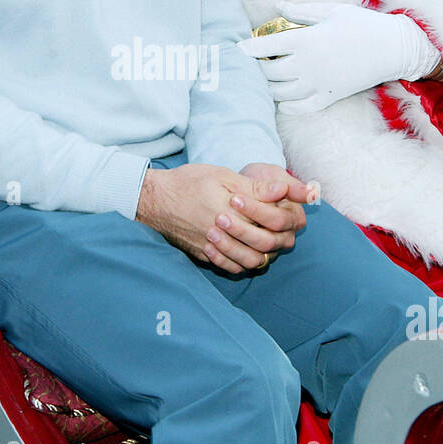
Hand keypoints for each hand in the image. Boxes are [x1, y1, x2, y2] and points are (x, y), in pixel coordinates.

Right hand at [136, 163, 313, 274]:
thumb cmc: (188, 182)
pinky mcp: (202, 255)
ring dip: (261, 253)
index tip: (288, 209)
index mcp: (232, 211)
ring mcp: (211, 247)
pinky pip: (229, 266)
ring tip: (265, 240)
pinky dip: (242, 263)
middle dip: (276, 236)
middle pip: (263, 245)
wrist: (154, 199)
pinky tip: (245, 252)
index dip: (282, 216)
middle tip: (280, 227)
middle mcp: (223, 234)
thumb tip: (283, 191)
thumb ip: (254, 187)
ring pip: (248, 261)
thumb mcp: (222, 176)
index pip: (269, 220)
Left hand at [239, 2, 439, 111]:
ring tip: (267, 79)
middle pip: (270, 73)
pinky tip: (282, 101)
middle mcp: (308, 65)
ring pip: (281, 93)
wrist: (391, 47)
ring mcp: (318, 84)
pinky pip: (302, 108)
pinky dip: (288, 106)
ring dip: (270, 87)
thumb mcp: (331, 11)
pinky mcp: (329, 96)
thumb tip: (278, 5)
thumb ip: (301, 11)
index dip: (249, 48)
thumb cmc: (361, 24)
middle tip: (256, 63)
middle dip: (258, 69)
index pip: (267, 47)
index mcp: (306, 40)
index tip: (238, 48)